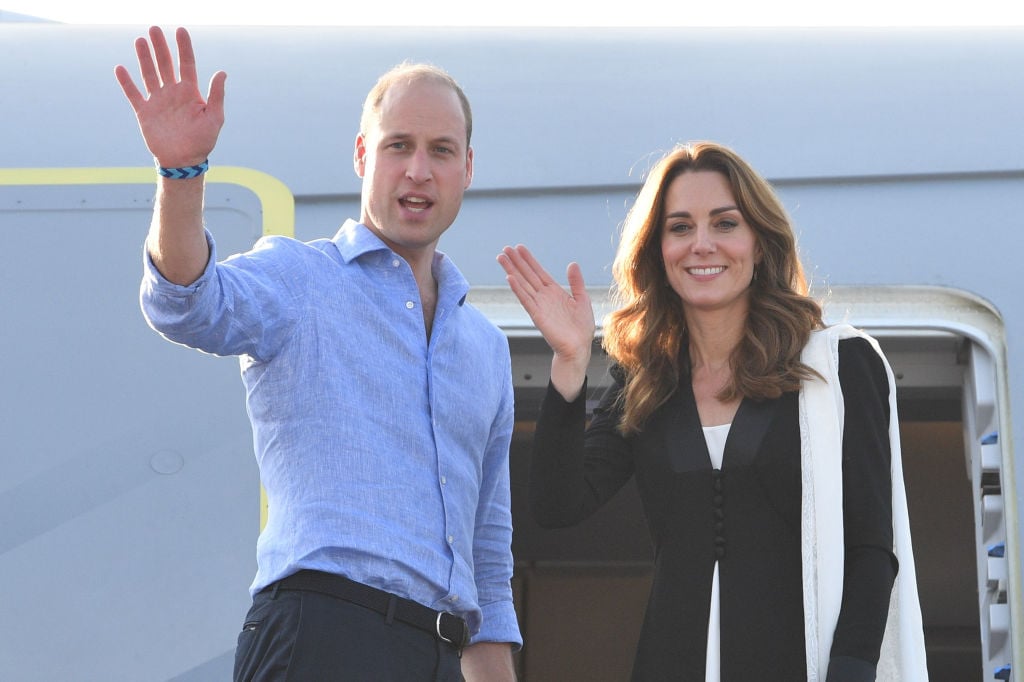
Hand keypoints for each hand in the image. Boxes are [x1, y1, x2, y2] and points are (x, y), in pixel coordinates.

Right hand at [114, 26, 225, 167]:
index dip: (184, 47)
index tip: (180, 30)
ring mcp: (158, 101)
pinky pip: (133, 94)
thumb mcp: (214, 118)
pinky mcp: (144, 112)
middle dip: (160, 46)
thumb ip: (217, 95)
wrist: (183, 161)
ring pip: (149, 74)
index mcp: (190, 93)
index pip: (186, 64)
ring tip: (140, 40)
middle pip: (165, 64)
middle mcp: (173, 93)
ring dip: (144, 58)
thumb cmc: (203, 141)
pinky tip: (120, 68)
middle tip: (154, 29)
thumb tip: (222, 72)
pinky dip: (126, 82)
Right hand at [498, 245, 595, 398]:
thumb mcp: (582, 299)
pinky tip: (510, 278)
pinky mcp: (537, 315)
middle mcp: (544, 297)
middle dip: (516, 262)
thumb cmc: (580, 327)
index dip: (529, 260)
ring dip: (512, 271)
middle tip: (505, 248)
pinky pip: (526, 300)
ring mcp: (539, 305)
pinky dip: (518, 289)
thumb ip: (576, 282)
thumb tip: (572, 264)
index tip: (519, 248)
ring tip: (502, 258)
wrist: (578, 347)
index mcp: (554, 292)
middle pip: (527, 275)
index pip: (539, 272)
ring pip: (523, 284)